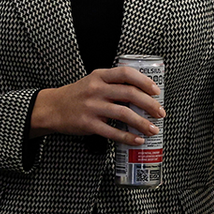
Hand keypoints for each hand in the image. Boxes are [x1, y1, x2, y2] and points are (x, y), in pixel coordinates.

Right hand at [29, 66, 165, 143]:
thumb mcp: (93, 82)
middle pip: (129, 94)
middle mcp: (96, 89)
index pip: (126, 73)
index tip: (156, 91)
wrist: (52, 108)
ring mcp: (92, 106)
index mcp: (100, 76)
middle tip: (160, 113)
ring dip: (142, 122)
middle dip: (149, 104)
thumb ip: (113, 84)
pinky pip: (112, 131)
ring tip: (153, 129)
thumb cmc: (78, 95)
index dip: (144, 81)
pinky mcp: (88, 123)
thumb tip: (142, 94)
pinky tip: (137, 140)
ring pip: (123, 113)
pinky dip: (127, 136)